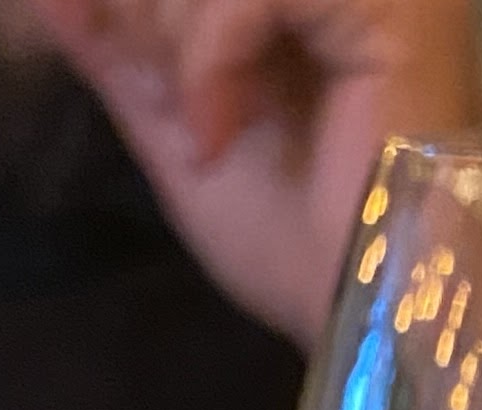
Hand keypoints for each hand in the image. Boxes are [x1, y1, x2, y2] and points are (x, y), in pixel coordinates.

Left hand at [17, 0, 479, 343]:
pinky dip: (210, 53)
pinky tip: (219, 128)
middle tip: (183, 112)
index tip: (112, 45)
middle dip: (159, 25)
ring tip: (204, 125)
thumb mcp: (181, 137)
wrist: (369, 309)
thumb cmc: (297, 245)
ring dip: (181, 42)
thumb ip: (124, 58)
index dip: (146, 13)